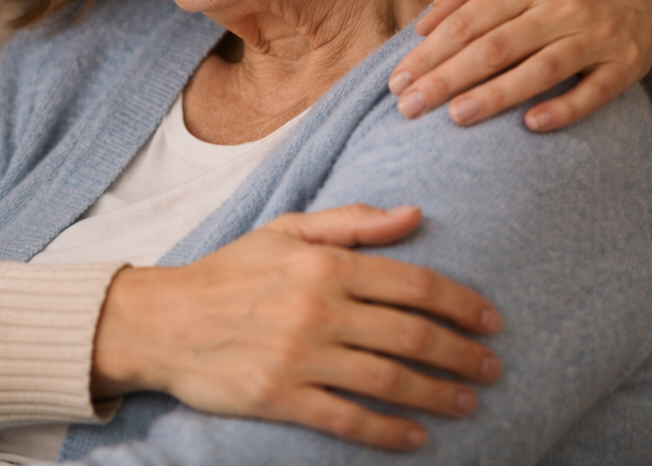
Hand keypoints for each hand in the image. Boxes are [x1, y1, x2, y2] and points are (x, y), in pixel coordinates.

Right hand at [91, 204, 501, 451]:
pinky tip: (416, 436)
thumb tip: (416, 215)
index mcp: (322, 264)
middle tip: (491, 368)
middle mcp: (316, 308)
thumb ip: (351, 222)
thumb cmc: (226, 273)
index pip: (411, 282)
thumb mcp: (283, 230)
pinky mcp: (279, 397)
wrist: (160, 320)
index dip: (460, 303)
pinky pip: (348, 420)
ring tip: (467, 402)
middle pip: (411, 334)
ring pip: (388, 379)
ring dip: (438, 393)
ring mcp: (298, 356)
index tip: (491, 321)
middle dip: (461, 353)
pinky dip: (388, 431)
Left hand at [388, 0, 651, 131]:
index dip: (429, 53)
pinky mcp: (626, 64)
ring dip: (496, 95)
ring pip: (540, 69)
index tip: (397, 81)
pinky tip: (531, 125)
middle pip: (495, 47)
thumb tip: (422, 27)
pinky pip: (595, 91)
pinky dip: (564, 108)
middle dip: (447, 79)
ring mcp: (596, 35)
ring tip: (455, 117)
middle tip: (409, 107)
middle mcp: (561, 5)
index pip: (467, 22)